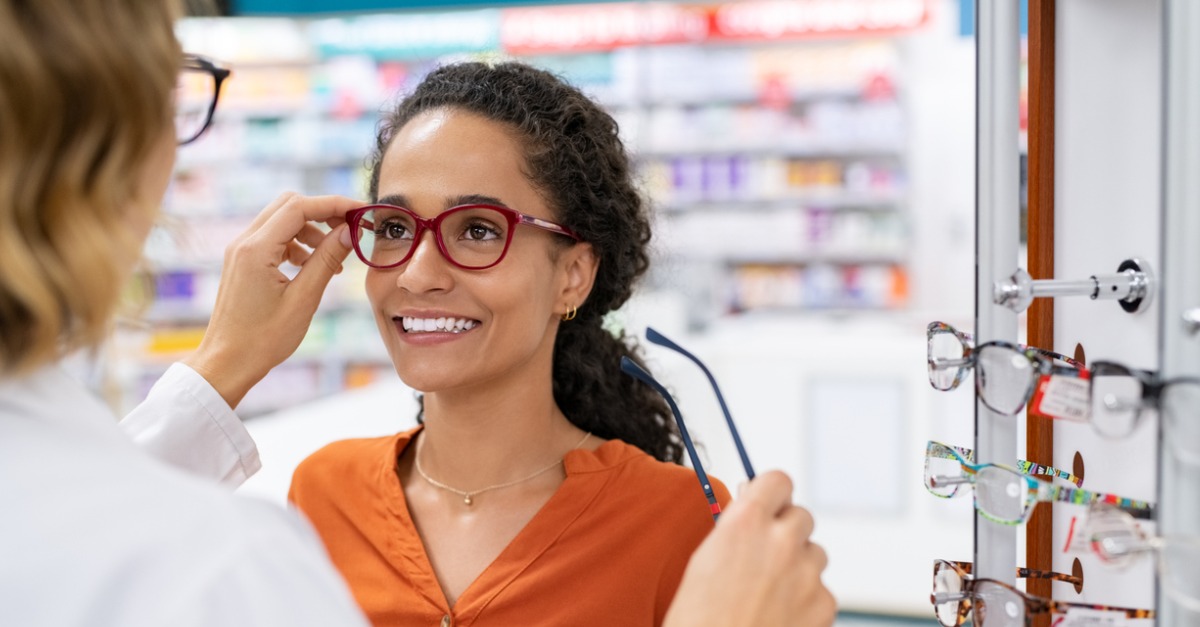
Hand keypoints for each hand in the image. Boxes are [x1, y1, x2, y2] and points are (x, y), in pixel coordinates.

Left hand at [183, 193, 362, 407]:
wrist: (228, 362)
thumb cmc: (263, 339)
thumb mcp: (303, 299)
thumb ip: (326, 260)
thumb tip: (349, 232)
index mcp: (256, 249)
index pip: (299, 207)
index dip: (334, 204)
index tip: (361, 212)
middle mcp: (244, 242)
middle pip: (289, 205)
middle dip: (323, 212)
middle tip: (350, 230)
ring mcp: (240, 251)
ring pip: (282, 220)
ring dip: (311, 230)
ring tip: (333, 259)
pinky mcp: (242, 261)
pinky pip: (274, 238)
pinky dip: (297, 244)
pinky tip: (312, 267)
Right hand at [664, 471, 834, 626]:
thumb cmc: (698, 622)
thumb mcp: (705, 560)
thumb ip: (735, 529)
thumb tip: (754, 511)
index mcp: (745, 523)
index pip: (777, 480)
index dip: (772, 493)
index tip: (768, 503)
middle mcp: (781, 541)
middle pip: (801, 516)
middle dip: (785, 532)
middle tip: (764, 557)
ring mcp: (807, 573)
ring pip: (814, 553)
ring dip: (798, 566)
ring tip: (768, 594)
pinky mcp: (824, 604)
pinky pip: (821, 590)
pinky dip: (806, 601)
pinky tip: (779, 616)